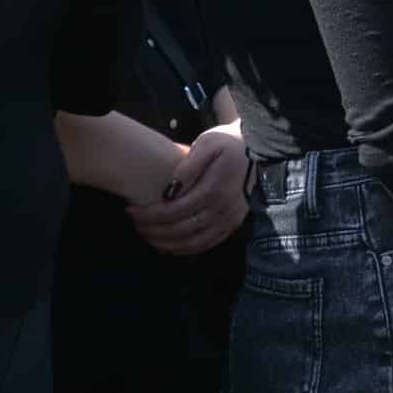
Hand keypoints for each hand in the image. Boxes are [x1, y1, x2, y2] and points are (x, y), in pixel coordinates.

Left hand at [128, 126, 249, 254]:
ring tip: (147, 235)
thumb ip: (187, 166)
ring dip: (166, 244)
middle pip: (180, 230)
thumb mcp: (208, 144)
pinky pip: (206, 244)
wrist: (260, 150)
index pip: (173, 211)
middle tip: (135, 224)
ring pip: (192, 243)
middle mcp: (223, 209)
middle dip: (152, 230)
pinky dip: (185, 249)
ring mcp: (230, 220)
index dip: (149, 215)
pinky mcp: (233, 224)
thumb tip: (169, 190)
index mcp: (214, 190)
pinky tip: (169, 244)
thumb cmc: (229, 144)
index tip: (131, 210)